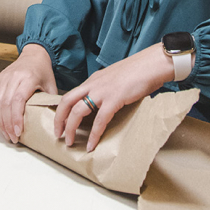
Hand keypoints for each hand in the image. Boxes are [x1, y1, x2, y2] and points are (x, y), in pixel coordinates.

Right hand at [0, 44, 56, 143]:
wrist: (33, 55)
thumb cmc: (43, 71)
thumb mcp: (51, 85)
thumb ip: (50, 102)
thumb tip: (55, 122)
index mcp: (28, 78)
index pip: (18, 100)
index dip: (16, 118)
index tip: (19, 132)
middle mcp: (13, 77)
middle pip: (5, 104)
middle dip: (7, 124)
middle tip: (13, 138)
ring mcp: (3, 78)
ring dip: (0, 121)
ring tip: (6, 134)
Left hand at [53, 43, 174, 151]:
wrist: (151, 64)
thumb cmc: (138, 71)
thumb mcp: (115, 78)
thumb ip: (106, 88)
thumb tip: (104, 103)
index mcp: (93, 80)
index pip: (70, 94)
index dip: (62, 110)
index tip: (60, 122)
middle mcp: (94, 84)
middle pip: (67, 101)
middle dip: (59, 119)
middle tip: (57, 134)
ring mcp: (103, 91)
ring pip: (78, 111)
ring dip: (71, 128)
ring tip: (69, 142)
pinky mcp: (114, 99)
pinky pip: (100, 120)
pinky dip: (94, 134)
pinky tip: (91, 145)